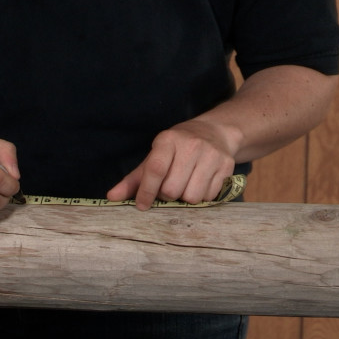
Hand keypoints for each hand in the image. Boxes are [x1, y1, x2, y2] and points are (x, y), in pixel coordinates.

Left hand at [106, 119, 237, 209]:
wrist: (214, 133)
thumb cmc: (176, 149)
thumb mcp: (154, 157)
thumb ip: (133, 180)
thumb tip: (111, 198)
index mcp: (168, 140)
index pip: (155, 169)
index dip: (147, 191)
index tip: (141, 205)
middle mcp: (191, 145)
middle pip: (173, 189)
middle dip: (166, 195)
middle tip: (168, 188)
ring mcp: (211, 155)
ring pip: (192, 196)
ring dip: (184, 199)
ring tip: (184, 186)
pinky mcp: (227, 166)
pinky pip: (209, 196)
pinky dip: (201, 197)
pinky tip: (199, 184)